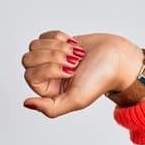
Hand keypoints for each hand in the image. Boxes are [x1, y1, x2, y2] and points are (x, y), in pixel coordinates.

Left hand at [21, 30, 141, 117]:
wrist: (117, 58)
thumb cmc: (100, 80)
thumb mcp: (76, 100)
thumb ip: (50, 108)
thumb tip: (26, 103)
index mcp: (48, 92)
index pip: (31, 74)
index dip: (49, 69)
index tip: (71, 71)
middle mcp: (46, 77)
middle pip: (28, 59)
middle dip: (53, 56)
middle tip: (73, 61)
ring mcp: (50, 59)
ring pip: (34, 46)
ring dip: (57, 46)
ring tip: (74, 53)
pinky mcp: (56, 44)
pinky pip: (43, 36)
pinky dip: (58, 37)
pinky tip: (72, 44)